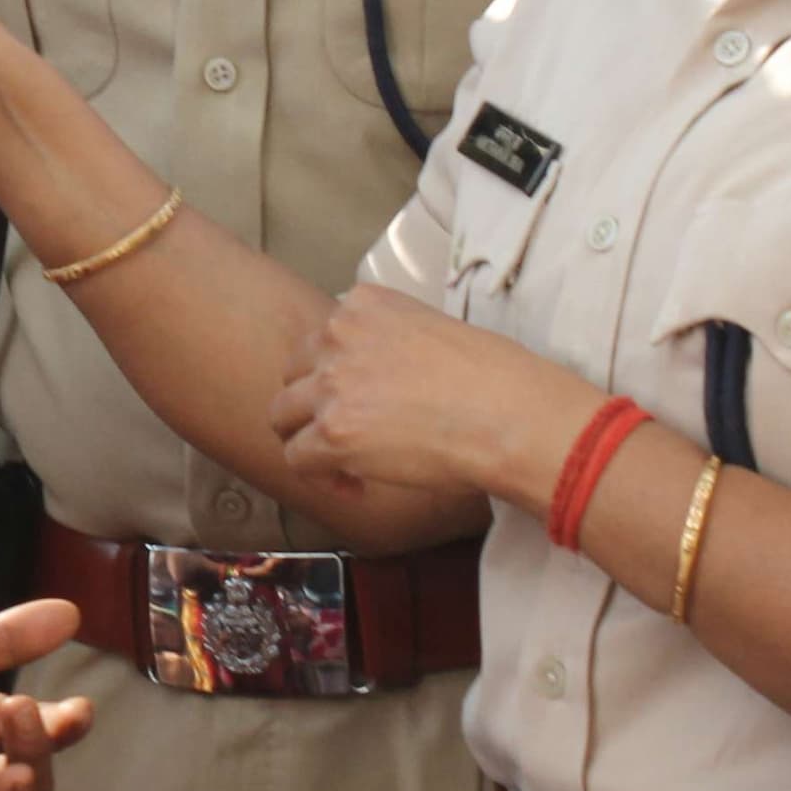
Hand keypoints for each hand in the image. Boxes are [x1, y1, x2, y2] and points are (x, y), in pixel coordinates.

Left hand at [265, 284, 598, 509]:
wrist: (508, 414)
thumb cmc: (493, 378)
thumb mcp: (433, 328)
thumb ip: (391, 341)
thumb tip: (380, 379)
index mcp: (364, 305)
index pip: (323, 338)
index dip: (338, 374)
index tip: (364, 400)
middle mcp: (339, 336)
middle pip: (293, 372)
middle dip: (314, 404)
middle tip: (347, 432)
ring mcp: (331, 384)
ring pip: (282, 415)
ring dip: (308, 439)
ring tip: (344, 463)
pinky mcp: (333, 433)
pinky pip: (297, 458)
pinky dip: (322, 477)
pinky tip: (356, 485)